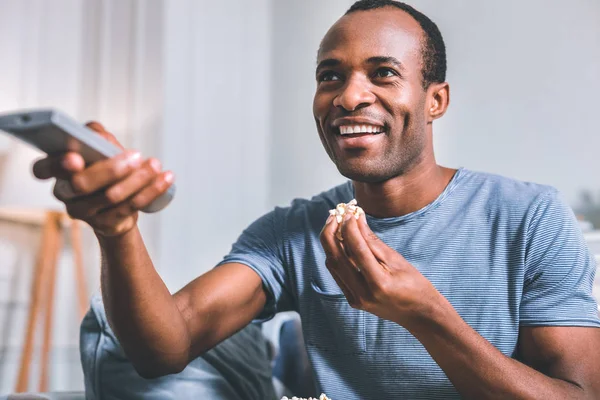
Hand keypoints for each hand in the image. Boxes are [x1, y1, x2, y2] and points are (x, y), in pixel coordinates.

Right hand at [32, 121, 173, 236]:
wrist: (120, 203)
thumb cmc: (105, 166)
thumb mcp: (100, 146)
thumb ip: (95, 134)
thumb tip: (100, 138)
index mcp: (57, 170)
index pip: (42, 169)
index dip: (57, 165)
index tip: (76, 158)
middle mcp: (65, 193)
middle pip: (82, 184)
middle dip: (110, 169)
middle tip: (136, 156)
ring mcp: (84, 212)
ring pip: (110, 196)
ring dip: (138, 179)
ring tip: (155, 165)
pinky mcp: (106, 224)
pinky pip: (130, 207)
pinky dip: (151, 190)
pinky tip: (166, 178)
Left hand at [319, 210, 441, 327]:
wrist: (419, 315)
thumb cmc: (414, 285)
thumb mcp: (397, 260)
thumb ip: (373, 241)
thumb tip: (357, 219)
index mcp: (379, 283)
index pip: (356, 249)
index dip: (349, 227)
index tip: (349, 212)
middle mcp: (363, 293)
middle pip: (335, 258)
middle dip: (331, 233)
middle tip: (336, 215)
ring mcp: (355, 299)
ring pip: (332, 265)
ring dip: (331, 243)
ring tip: (337, 224)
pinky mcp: (352, 300)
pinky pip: (337, 274)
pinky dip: (336, 255)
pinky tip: (340, 242)